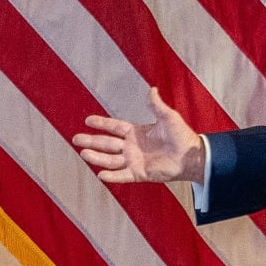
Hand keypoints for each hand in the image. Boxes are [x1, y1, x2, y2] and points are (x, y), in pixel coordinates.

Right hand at [72, 86, 205, 185]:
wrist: (190, 156)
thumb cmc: (182, 136)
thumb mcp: (168, 117)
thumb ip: (156, 105)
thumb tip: (152, 88)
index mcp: (136, 132)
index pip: (114, 127)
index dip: (101, 123)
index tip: (87, 120)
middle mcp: (132, 147)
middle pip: (107, 143)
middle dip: (91, 140)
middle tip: (75, 138)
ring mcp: (134, 161)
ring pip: (110, 159)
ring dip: (97, 157)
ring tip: (83, 153)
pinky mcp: (139, 174)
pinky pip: (122, 175)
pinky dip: (112, 176)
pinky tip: (100, 174)